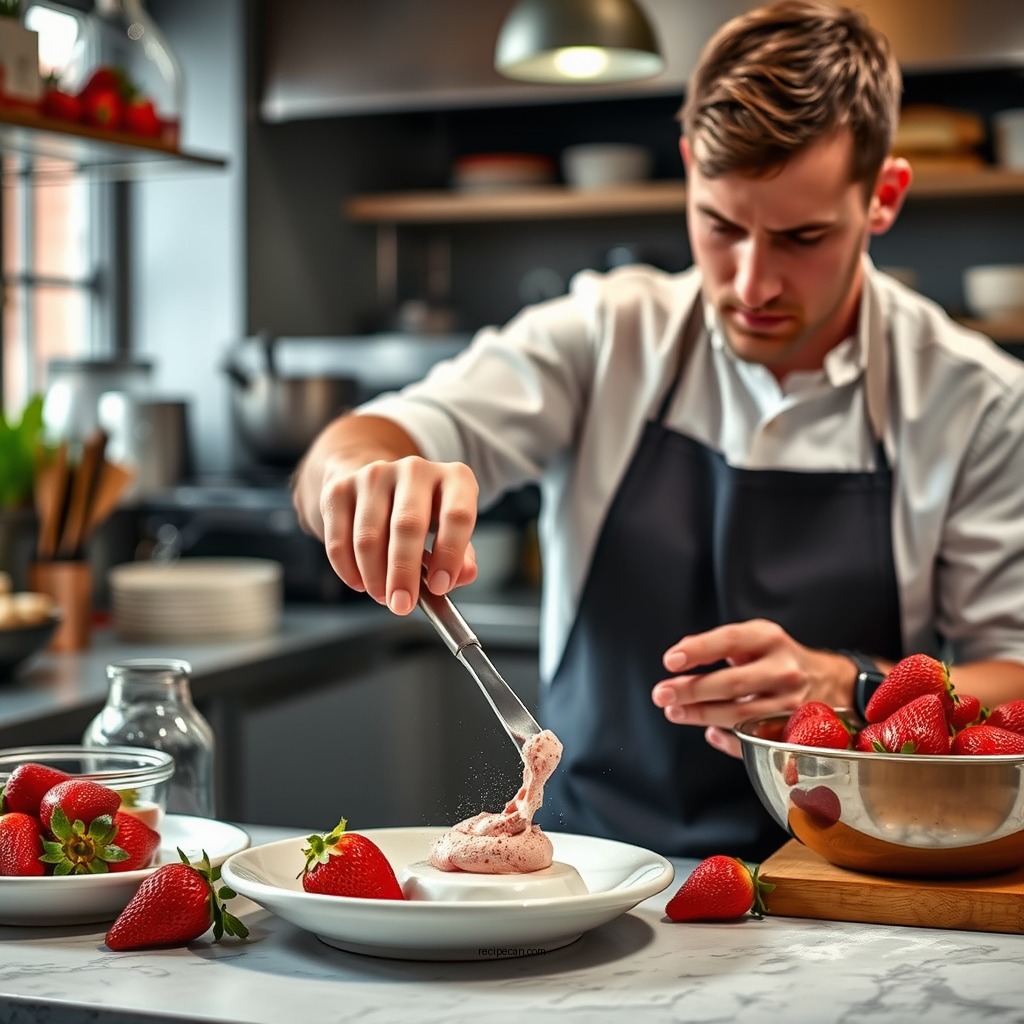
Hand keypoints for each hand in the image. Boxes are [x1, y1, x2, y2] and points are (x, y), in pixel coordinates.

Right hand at [291, 415, 481, 613]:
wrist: (379, 485)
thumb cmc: (423, 514)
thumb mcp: (451, 530)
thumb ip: (462, 556)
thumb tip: (463, 575)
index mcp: (454, 478)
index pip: (457, 515)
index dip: (449, 555)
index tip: (439, 587)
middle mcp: (415, 470)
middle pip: (407, 525)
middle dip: (403, 573)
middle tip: (402, 605)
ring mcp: (375, 475)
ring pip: (369, 537)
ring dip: (374, 577)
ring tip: (383, 596)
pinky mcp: (340, 489)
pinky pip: (338, 540)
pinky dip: (348, 570)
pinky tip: (360, 582)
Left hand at [650, 619, 855, 757]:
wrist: (835, 682)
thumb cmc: (780, 658)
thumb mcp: (757, 639)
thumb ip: (721, 644)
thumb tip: (681, 656)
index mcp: (771, 640)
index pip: (731, 641)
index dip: (699, 650)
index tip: (670, 661)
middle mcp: (785, 670)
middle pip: (733, 684)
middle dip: (692, 690)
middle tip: (661, 694)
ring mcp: (793, 704)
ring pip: (741, 716)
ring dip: (702, 715)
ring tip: (675, 711)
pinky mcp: (796, 733)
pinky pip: (756, 741)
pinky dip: (728, 740)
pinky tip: (709, 732)